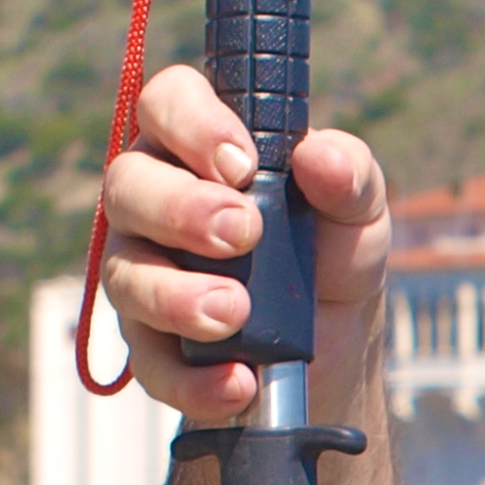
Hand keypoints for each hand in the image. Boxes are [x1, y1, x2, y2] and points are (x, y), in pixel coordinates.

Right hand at [96, 64, 391, 425]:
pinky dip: (192, 378)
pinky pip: (149, 362)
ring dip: (176, 296)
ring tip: (235, 313)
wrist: (334, 348)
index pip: (166, 103)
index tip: (242, 165)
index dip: (192, 124)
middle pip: (128, 183)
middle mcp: (153, 200)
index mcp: (196, 146)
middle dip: (180, 209)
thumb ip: (350, 174)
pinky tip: (237, 381)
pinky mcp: (150, 343)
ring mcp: (142, 271)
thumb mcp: (359, 212)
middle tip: (241, 234)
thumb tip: (319, 157)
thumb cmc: (332, 255)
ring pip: (126, 274)